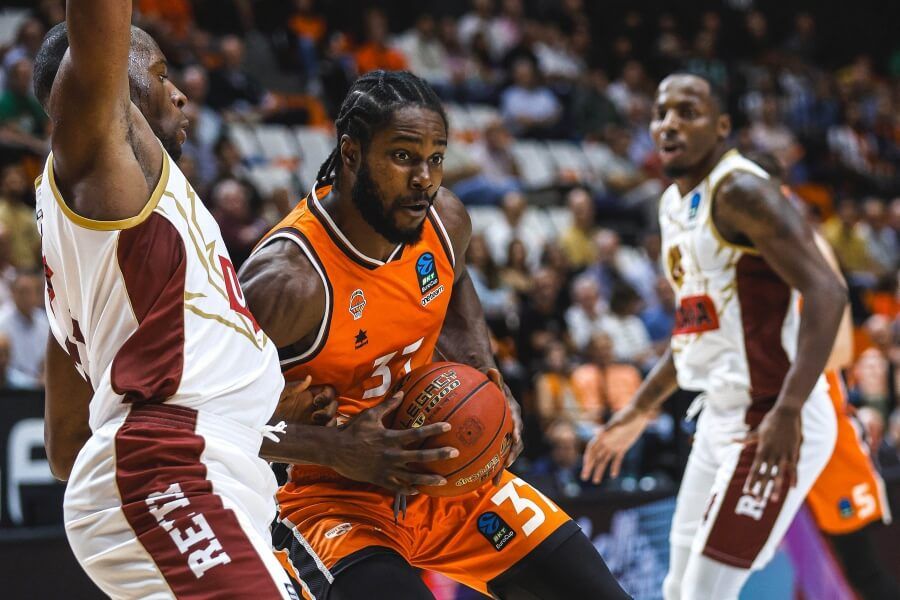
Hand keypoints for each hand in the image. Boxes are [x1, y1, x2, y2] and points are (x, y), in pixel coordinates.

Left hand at [274, 375, 337, 426]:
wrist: (263, 424)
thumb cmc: (271, 406)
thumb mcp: (281, 394)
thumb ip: (295, 387)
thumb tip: (309, 378)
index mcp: (308, 395)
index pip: (328, 391)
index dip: (327, 395)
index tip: (316, 401)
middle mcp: (314, 405)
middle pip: (333, 404)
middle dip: (329, 408)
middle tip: (315, 415)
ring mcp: (314, 417)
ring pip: (332, 415)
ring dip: (329, 418)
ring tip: (315, 422)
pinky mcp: (313, 429)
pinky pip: (328, 427)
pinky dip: (330, 427)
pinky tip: (322, 428)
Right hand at [331, 392, 458, 494]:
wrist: (335, 450)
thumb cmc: (353, 430)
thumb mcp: (370, 415)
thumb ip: (388, 405)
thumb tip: (402, 392)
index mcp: (390, 438)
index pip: (416, 434)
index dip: (433, 429)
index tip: (448, 427)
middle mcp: (391, 455)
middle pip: (419, 457)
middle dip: (438, 455)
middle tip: (454, 453)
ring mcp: (386, 470)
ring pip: (412, 476)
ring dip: (429, 478)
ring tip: (444, 480)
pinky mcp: (380, 480)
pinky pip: (397, 487)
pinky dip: (409, 489)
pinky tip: (419, 490)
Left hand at [486, 368, 523, 484]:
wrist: (492, 392)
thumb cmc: (492, 386)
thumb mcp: (493, 380)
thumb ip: (494, 378)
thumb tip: (492, 369)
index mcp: (514, 414)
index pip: (517, 425)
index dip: (516, 434)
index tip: (513, 441)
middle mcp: (513, 427)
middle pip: (515, 444)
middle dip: (510, 456)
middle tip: (504, 466)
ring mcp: (506, 435)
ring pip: (506, 454)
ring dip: (500, 467)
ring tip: (492, 482)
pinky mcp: (498, 441)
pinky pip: (495, 455)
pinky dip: (490, 466)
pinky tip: (479, 478)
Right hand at [581, 407, 648, 483]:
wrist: (638, 413)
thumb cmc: (628, 416)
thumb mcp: (618, 423)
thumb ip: (608, 429)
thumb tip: (596, 433)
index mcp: (603, 436)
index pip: (592, 449)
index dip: (588, 458)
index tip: (586, 467)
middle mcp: (606, 441)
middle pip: (595, 457)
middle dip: (589, 467)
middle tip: (584, 478)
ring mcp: (614, 444)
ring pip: (604, 460)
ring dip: (599, 470)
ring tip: (596, 481)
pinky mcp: (623, 446)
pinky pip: (617, 459)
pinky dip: (615, 467)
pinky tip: (613, 475)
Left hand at [740, 407, 801, 502]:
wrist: (786, 412)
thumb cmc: (770, 421)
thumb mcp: (757, 431)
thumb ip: (746, 439)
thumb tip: (732, 440)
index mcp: (762, 449)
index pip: (754, 469)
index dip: (751, 480)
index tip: (747, 491)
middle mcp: (772, 454)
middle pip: (765, 475)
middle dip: (761, 488)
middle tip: (757, 501)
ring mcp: (784, 454)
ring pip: (779, 474)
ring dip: (777, 487)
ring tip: (774, 499)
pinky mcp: (794, 452)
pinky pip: (794, 467)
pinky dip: (794, 477)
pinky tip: (793, 488)